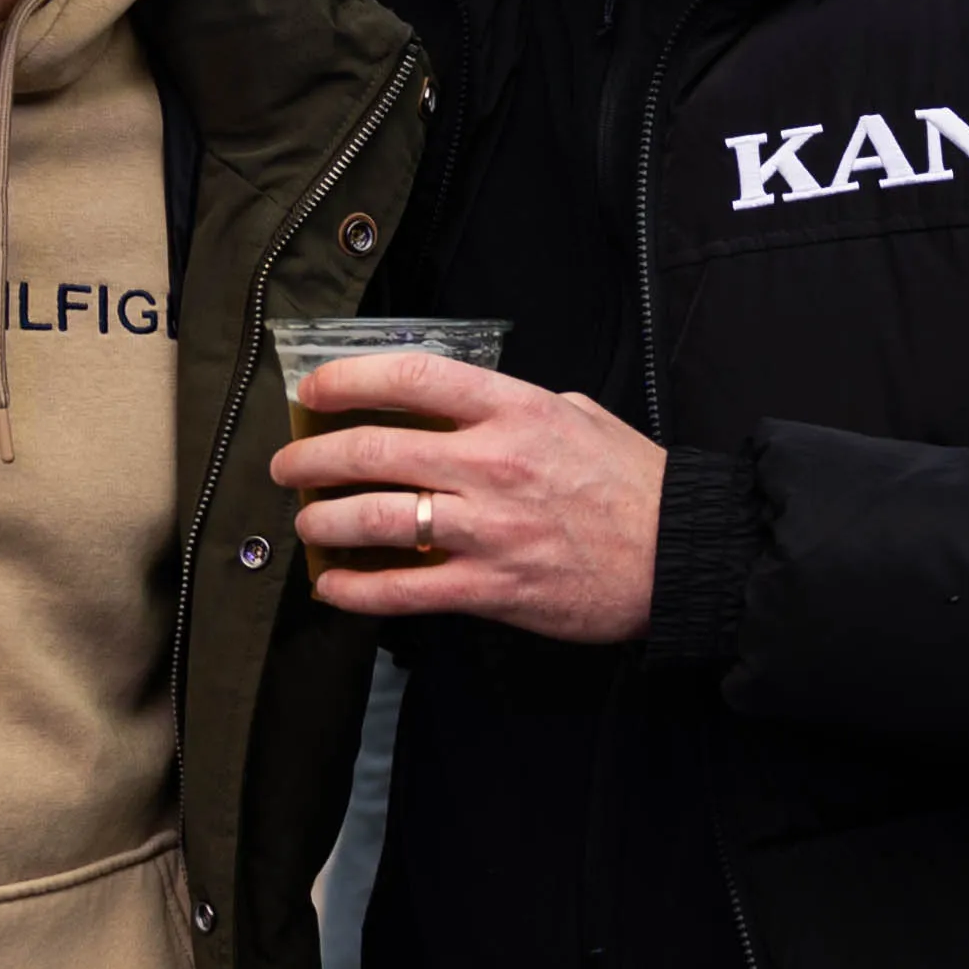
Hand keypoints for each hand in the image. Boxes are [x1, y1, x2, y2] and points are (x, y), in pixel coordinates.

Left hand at [266, 356, 666, 648]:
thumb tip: (463, 407)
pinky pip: (403, 590)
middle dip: (312, 459)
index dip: (348, 380)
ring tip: (307, 523)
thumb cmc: (634, 484)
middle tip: (289, 467)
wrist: (679, 555)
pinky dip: (356, 589)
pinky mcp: (490, 588)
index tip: (315, 391)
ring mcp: (487, 529)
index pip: (412, 379)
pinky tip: (333, 587)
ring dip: (323, 522)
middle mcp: (492, 464)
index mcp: (515, 411)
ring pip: (375, 519)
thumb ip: (517, 405)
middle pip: (373, 451)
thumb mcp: (579, 414)